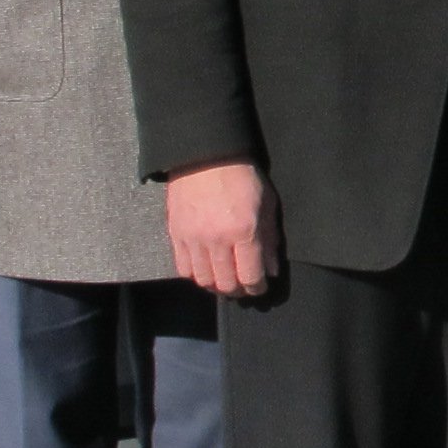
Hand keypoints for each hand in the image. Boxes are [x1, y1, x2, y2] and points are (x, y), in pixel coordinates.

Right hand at [166, 159, 276, 296]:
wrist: (206, 157)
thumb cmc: (243, 177)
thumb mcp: (267, 204)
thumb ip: (270, 240)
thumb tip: (271, 270)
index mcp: (244, 232)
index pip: (250, 277)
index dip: (257, 288)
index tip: (260, 286)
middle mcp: (217, 240)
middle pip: (226, 284)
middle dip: (238, 291)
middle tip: (244, 287)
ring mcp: (194, 239)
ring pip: (203, 280)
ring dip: (216, 286)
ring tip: (225, 280)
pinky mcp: (176, 235)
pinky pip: (183, 268)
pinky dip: (196, 275)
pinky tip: (206, 269)